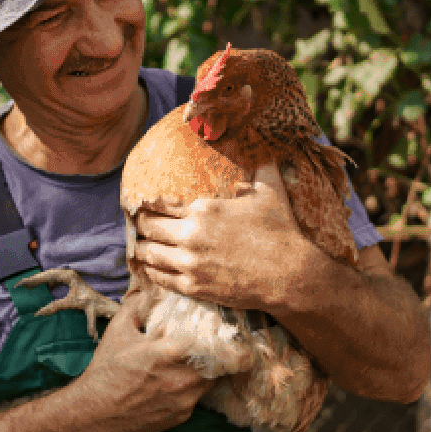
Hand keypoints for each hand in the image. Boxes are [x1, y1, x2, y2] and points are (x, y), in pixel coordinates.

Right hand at [73, 291, 212, 431]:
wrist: (96, 413)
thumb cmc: (106, 370)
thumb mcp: (118, 331)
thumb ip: (137, 306)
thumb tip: (152, 290)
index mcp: (166, 354)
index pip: (207, 339)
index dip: (214, 331)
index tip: (215, 326)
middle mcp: (180, 378)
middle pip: (217, 361)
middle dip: (217, 351)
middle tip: (216, 342)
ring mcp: (183, 400)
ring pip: (211, 380)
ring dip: (208, 370)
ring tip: (200, 360)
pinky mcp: (182, 415)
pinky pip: (198, 397)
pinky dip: (194, 388)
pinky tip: (182, 382)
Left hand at [130, 163, 313, 310]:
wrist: (291, 275)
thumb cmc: (281, 231)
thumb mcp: (271, 192)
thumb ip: (261, 166)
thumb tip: (263, 144)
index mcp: (203, 208)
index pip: (159, 203)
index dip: (146, 203)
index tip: (141, 204)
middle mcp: (191, 234)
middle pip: (148, 228)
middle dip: (142, 225)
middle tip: (139, 225)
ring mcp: (190, 263)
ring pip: (149, 254)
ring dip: (142, 249)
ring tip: (140, 247)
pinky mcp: (194, 287)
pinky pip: (160, 278)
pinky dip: (152, 272)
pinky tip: (151, 268)